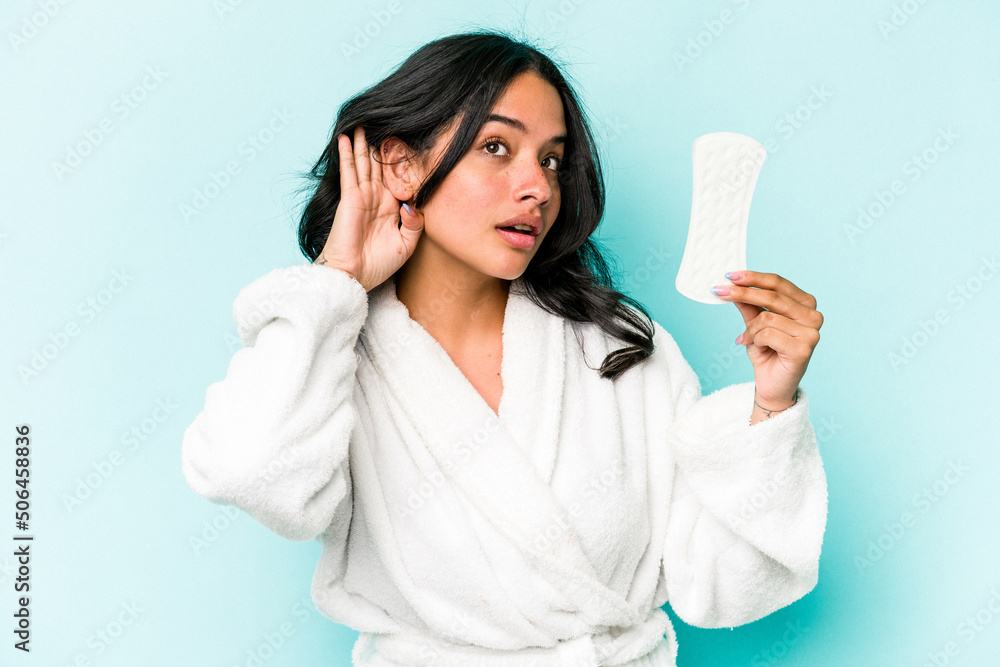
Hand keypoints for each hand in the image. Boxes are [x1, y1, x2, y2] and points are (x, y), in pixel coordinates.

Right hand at [314, 125, 423, 290]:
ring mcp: (363, 196)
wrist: (355, 276)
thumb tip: (414, 203)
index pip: (398, 178)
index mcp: (390, 207)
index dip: (403, 162)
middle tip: (387, 123)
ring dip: (364, 143)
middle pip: (380, 165)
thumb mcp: (407, 244)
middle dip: (382, 145)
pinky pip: (349, 171)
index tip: (412, 143)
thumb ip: (416, 222)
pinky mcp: (350, 198)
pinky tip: (347, 137)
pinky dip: (347, 153)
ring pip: (364, 163)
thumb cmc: (379, 265)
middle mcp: (377, 198)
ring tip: (364, 124)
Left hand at [711, 270, 822, 409]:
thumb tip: (733, 283)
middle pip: (773, 296)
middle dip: (742, 293)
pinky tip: (758, 348)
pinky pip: (768, 334)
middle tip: (719, 291)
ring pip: (767, 317)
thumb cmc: (767, 353)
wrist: (772, 386)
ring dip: (751, 329)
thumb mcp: (754, 324)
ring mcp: (811, 332)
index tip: (730, 275)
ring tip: (749, 340)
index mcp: (806, 305)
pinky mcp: (804, 348)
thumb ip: (749, 305)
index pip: (779, 283)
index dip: (753, 278)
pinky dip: (756, 340)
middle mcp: (814, 316)